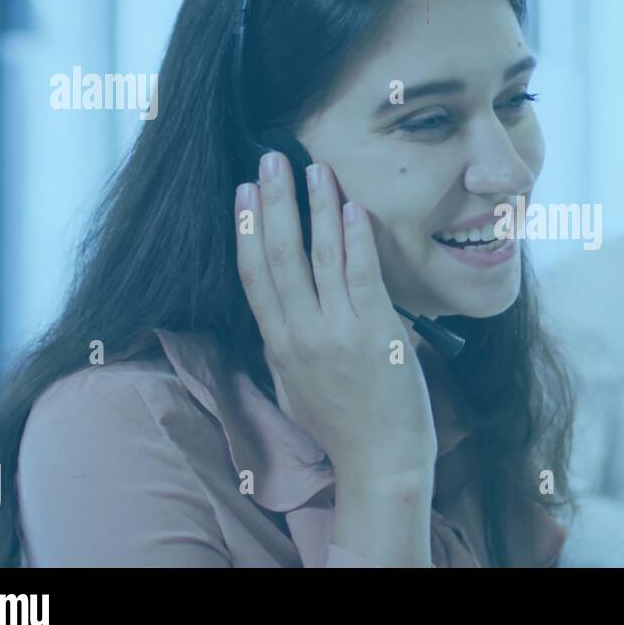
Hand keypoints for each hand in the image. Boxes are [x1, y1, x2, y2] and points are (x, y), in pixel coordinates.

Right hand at [235, 152, 436, 480]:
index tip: (241, 193)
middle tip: (269, 161)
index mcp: (279, 346)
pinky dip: (355, 238)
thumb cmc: (342, 428)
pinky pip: (362, 274)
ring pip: (320, 256)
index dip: (245, 230)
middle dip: (273, 204)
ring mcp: (339, 332)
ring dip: (315, 207)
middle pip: (279, 256)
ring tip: (312, 168)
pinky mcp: (378, 332)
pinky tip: (350, 206)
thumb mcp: (294, 388)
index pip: (253, 276)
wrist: (381, 463)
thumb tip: (276, 314)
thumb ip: (285, 347)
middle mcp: (302, 335)